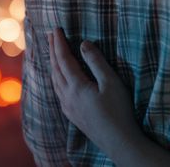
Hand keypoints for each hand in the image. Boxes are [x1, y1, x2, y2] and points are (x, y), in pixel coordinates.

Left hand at [48, 29, 139, 156]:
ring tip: (52, 52)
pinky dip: (55, 77)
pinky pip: (57, 90)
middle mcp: (67, 96)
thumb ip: (96, 62)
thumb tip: (83, 44)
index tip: (56, 29)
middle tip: (50, 35)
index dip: (59, 43)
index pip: (63, 59)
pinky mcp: (72, 114)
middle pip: (55, 69)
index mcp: (76, 86)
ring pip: (54, 81)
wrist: (118, 140)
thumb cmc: (119, 110)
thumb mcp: (111, 82)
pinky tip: (58, 78)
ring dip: (52, 64)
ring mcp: (68, 107)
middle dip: (53, 51)